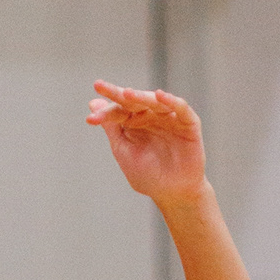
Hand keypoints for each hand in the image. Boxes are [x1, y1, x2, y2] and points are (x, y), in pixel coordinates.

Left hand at [86, 83, 209, 206]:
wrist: (172, 193)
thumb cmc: (147, 174)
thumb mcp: (123, 150)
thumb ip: (111, 127)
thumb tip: (92, 103)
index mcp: (133, 121)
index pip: (117, 110)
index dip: (104, 114)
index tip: (90, 120)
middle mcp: (151, 115)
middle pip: (133, 100)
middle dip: (117, 94)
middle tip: (100, 86)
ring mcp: (169, 117)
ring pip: (154, 101)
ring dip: (140, 96)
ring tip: (126, 93)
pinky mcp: (189, 123)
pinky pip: (181, 108)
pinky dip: (171, 101)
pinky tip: (159, 96)